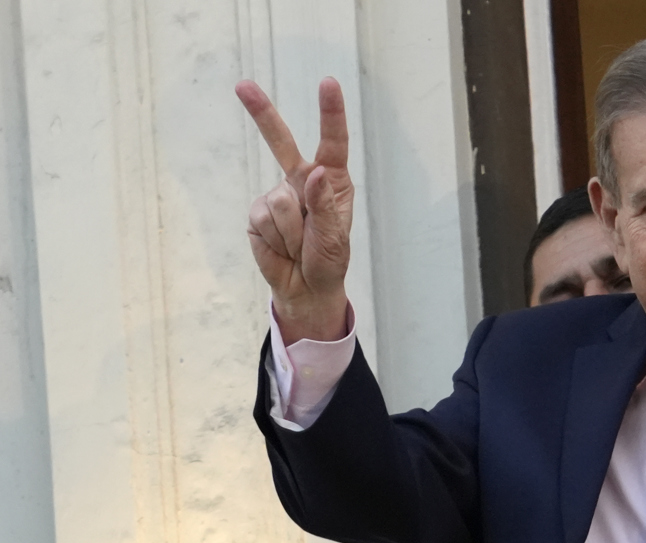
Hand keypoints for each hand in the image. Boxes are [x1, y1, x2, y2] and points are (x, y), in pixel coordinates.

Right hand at [236, 77, 353, 343]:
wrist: (305, 288)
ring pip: (278, 201)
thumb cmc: (328, 260)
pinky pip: (262, 219)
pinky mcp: (256, 213)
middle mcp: (302, 181)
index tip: (328, 82)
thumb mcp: (334, 238)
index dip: (330, 113)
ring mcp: (276, 195)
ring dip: (292, 233)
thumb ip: (324, 206)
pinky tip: (282, 249)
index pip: (332, 143)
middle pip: (281, 142)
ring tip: (299, 247)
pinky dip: (275, 240)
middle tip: (242, 85)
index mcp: (330, 181)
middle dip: (261, 114)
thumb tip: (314, 172)